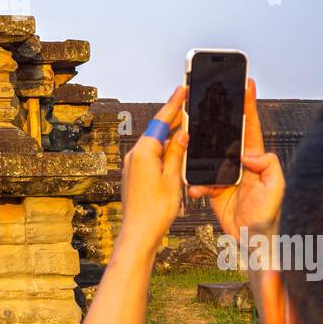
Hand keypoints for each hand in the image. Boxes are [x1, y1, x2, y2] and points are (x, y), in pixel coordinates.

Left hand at [119, 86, 188, 254]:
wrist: (139, 234)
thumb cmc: (155, 211)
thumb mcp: (172, 178)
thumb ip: (177, 153)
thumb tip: (182, 133)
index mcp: (143, 152)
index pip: (161, 121)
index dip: (174, 104)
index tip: (181, 89)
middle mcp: (135, 155)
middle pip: (158, 130)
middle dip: (173, 118)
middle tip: (188, 104)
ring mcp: (133, 165)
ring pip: (156, 144)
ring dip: (171, 136)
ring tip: (187, 126)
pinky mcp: (136, 175)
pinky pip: (152, 156)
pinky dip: (165, 151)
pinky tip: (176, 152)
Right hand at [187, 78, 284, 238]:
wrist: (253, 240)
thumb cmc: (269, 216)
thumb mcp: (277, 188)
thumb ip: (268, 165)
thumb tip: (248, 153)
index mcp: (256, 158)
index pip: (251, 126)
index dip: (249, 104)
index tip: (246, 83)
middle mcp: (240, 162)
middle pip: (225, 133)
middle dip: (217, 118)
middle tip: (208, 101)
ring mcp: (225, 174)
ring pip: (207, 155)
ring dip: (199, 155)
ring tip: (193, 150)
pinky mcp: (214, 188)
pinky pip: (199, 179)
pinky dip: (195, 183)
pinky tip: (197, 189)